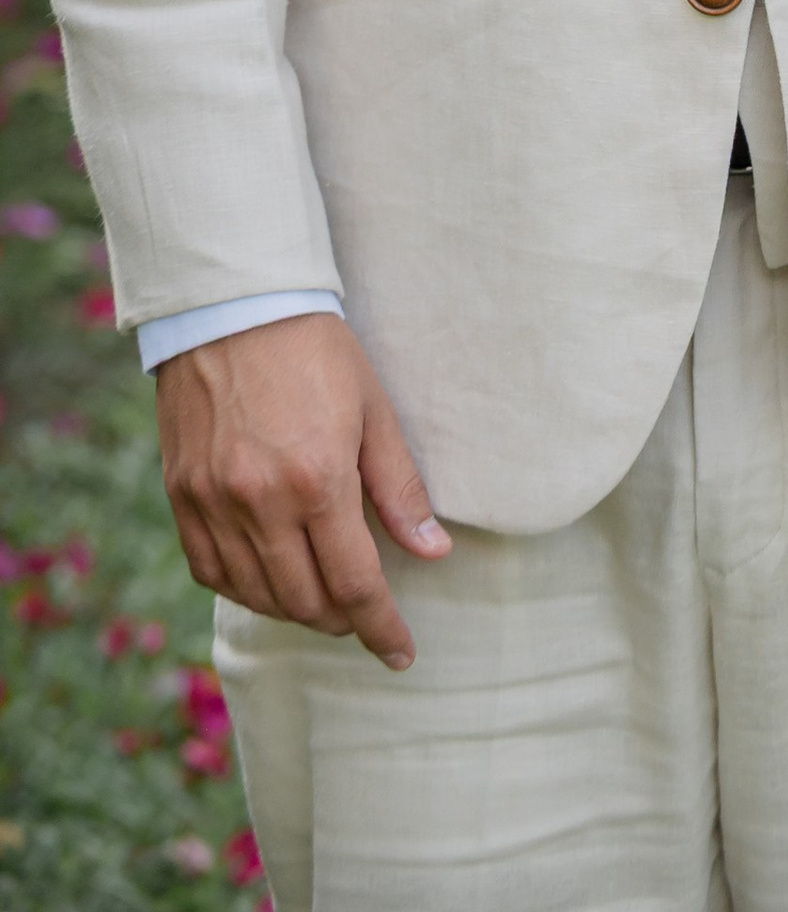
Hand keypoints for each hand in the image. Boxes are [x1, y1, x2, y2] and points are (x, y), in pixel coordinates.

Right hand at [156, 312, 450, 669]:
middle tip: (363, 614)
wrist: (233, 308)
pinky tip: (269, 578)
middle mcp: (261, 503)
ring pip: (256, 594)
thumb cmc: (316, 351)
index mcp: (318, 480)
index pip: (356, 583)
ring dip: (295, 609)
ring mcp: (214, 503)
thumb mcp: (374, 411)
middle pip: (304, 600)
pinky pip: (210, 572)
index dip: (381, 626)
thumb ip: (400, 489)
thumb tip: (434, 552)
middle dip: (341, 620)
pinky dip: (245, 588)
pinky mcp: (182, 497)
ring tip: (323, 599)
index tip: (401, 652)